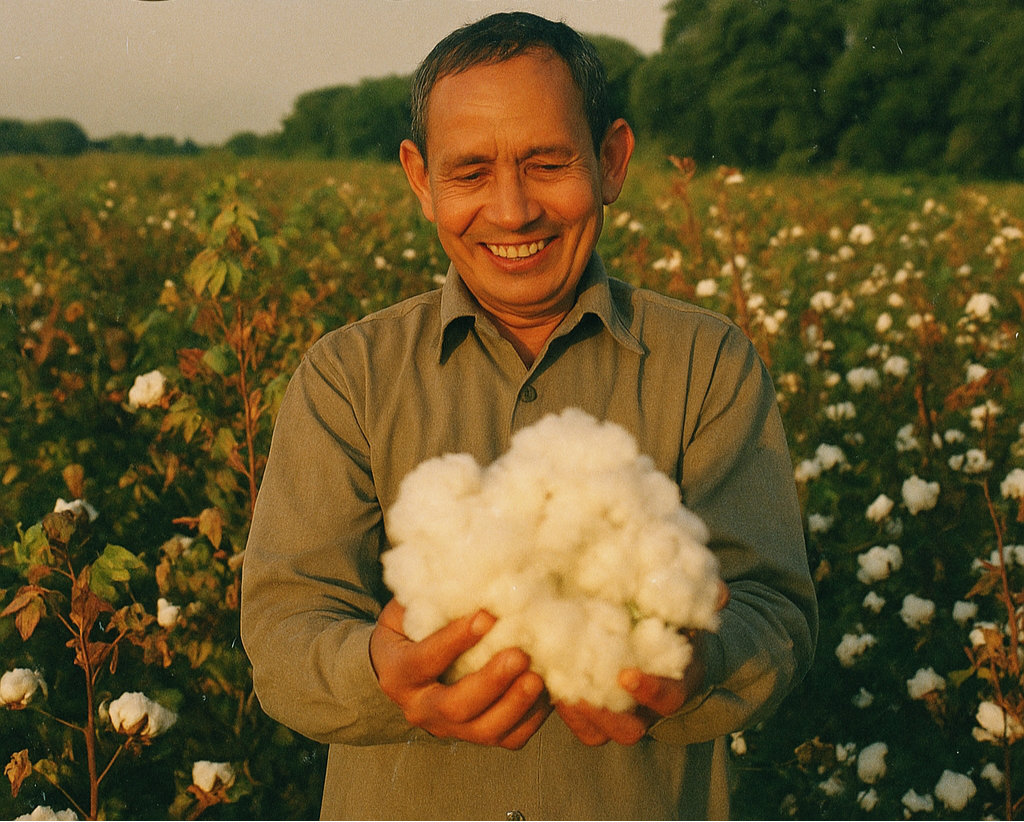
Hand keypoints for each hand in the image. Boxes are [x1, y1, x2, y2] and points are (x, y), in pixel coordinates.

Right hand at [370, 598, 552, 748]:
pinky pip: (508, 739)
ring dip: (515, 704)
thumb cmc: (411, 628)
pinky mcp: (476, 736)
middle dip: (491, 681)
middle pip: (455, 706)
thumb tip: (468, 573)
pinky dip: (531, 718)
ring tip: (538, 677)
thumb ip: (428, 597)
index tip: (487, 616)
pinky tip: (546, 691)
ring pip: (484, 730)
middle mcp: (420, 707)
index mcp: (399, 673)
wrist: (404, 667)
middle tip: (519, 654)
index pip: (425, 661)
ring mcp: (449, 727)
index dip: (455, 640)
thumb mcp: (408, 609)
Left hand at [556, 579, 730, 745]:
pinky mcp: (591, 708)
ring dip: (576, 715)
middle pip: (628, 730)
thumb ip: (705, 600)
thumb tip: (719, 593)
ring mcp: (618, 712)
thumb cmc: (674, 621)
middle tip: (579, 693)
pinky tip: (544, 679)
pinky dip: (561, 709)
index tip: (626, 675)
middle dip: (604, 716)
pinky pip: (576, 723)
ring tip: (555, 688)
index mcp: (676, 683)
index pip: (669, 699)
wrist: (656, 635)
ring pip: (597, 733)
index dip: (650, 691)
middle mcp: (647, 707)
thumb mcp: (688, 608)